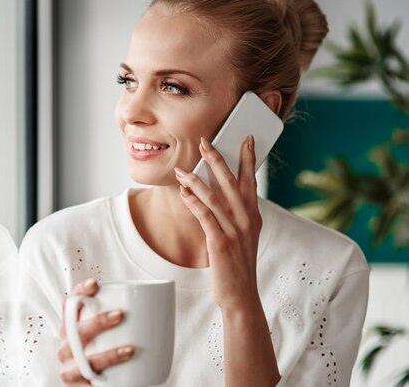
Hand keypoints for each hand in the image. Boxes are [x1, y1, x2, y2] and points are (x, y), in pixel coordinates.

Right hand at [57, 278, 133, 385]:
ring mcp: (68, 367)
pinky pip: (87, 383)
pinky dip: (102, 382)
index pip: (69, 305)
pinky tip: (116, 381)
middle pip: (74, 330)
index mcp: (71, 328)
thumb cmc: (110, 357)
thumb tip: (158, 298)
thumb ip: (126, 318)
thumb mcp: (113, 334)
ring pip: (82, 359)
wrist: (109, 386)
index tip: (95, 284)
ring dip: (106, 355)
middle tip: (120, 315)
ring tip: (129, 350)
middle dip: (96, 321)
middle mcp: (66, 346)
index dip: (79, 293)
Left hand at [174, 136, 262, 312]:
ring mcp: (234, 231)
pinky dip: (192, 201)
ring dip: (196, 179)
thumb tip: (220, 195)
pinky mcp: (220, 243)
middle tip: (205, 141)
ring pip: (214, 196)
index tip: (246, 139)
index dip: (249, 159)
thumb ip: (236, 216)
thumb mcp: (243, 237)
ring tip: (182, 168)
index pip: (251, 181)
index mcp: (254, 217)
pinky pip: (204, 216)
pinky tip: (183, 191)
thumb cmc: (238, 266)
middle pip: (231, 182)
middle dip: (217, 159)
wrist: (241, 296)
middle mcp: (246, 220)